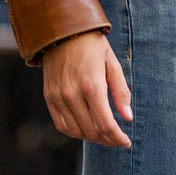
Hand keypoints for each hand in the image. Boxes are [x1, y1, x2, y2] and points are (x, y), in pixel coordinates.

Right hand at [42, 31, 131, 148]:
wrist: (61, 31)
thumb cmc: (92, 45)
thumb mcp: (113, 64)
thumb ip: (120, 92)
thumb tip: (127, 118)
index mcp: (92, 86)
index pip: (106, 124)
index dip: (117, 138)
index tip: (126, 142)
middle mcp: (72, 94)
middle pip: (92, 131)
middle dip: (107, 140)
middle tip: (117, 140)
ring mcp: (58, 97)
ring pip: (76, 131)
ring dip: (92, 138)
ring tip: (104, 136)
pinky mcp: (48, 97)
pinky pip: (61, 124)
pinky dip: (75, 131)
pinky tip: (86, 130)